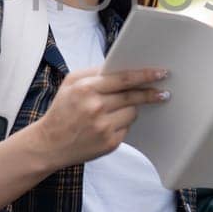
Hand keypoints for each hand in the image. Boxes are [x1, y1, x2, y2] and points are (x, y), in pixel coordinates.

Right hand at [35, 67, 168, 168]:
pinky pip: (127, 128)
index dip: (144, 75)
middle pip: (132, 96)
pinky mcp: (109, 143)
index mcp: (86, 88)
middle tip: (163, 92)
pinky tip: (107, 126)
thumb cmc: (61, 111)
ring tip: (114, 112)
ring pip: (132, 112)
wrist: (49, 144)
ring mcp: (103, 126)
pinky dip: (121, 125)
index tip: (160, 73)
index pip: (123, 79)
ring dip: (130, 109)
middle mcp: (95, 107)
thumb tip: (121, 67)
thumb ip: (94, 72)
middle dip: (150, 93)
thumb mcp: (70, 83)